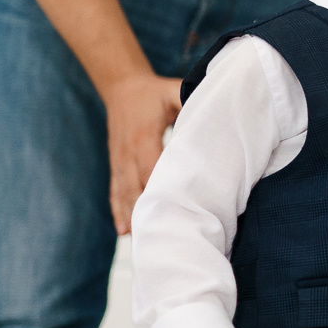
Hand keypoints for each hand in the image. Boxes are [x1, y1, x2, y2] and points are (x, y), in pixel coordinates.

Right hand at [106, 72, 182, 234]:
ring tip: (141, 240)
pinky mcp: (116, 164)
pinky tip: (124, 231)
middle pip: (137, 187)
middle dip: (148, 211)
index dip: (162, 189)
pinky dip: (119, 211)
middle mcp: (128, 152)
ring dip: (131, 217)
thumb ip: (189, 100)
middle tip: (161, 235)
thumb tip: (210, 108)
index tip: (175, 209)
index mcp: (144, 137)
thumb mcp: (172, 90)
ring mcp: (119, 160)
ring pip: (124, 193)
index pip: (153, 169)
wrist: (121, 88)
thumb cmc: (153, 92)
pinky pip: (116, 191)